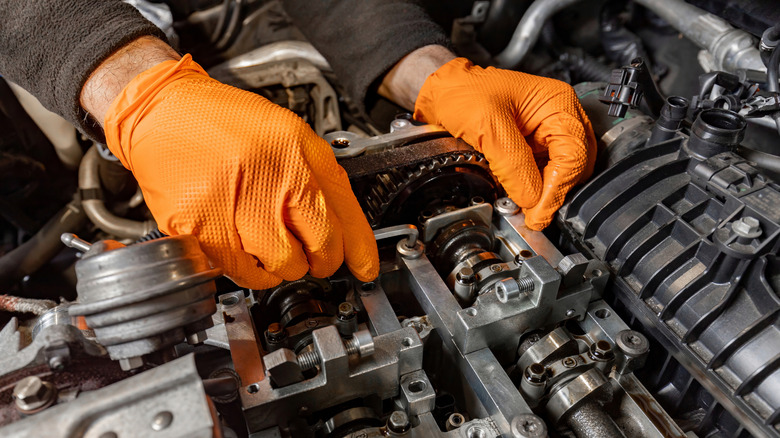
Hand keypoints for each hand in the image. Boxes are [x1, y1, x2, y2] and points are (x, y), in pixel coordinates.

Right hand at [95, 51, 377, 287]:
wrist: (162, 110)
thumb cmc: (225, 122)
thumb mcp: (289, 134)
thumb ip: (320, 176)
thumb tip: (345, 229)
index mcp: (296, 151)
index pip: (341, 213)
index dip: (358, 249)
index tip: (364, 268)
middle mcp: (269, 175)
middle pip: (318, 245)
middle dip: (322, 261)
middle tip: (314, 258)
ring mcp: (233, 202)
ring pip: (283, 265)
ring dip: (286, 267)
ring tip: (275, 250)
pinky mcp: (199, 225)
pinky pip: (240, 270)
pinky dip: (251, 272)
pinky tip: (248, 253)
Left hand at [409, 56, 596, 229]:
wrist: (442, 93)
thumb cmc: (463, 92)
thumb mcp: (487, 125)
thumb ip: (512, 164)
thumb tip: (532, 199)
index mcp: (558, 104)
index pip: (574, 154)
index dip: (558, 187)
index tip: (539, 212)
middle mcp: (558, 119)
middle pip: (574, 166)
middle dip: (555, 192)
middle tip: (533, 216)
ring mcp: (546, 135)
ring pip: (559, 174)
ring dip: (544, 193)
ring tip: (525, 210)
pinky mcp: (532, 149)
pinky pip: (541, 175)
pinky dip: (534, 190)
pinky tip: (520, 198)